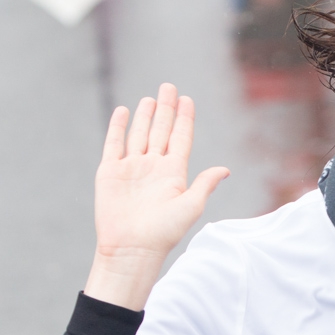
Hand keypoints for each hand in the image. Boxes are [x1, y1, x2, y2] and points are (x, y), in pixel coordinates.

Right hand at [83, 83, 230, 309]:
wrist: (132, 248)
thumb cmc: (164, 232)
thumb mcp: (190, 206)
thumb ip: (204, 184)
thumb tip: (225, 169)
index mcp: (174, 173)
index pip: (180, 138)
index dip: (184, 119)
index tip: (187, 99)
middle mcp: (153, 167)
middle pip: (161, 131)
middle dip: (165, 109)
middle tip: (169, 86)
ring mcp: (131, 168)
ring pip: (139, 134)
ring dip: (145, 116)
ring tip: (151, 98)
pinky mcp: (110, 172)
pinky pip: (114, 144)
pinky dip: (118, 127)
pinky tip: (124, 112)